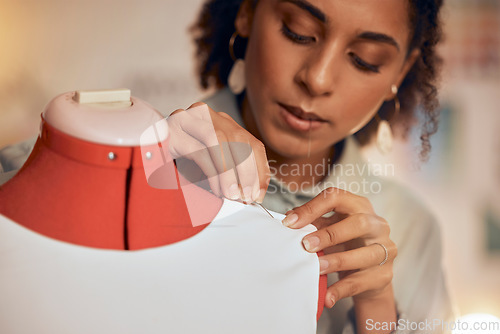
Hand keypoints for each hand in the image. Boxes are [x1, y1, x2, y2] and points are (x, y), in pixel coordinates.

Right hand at [166, 102, 269, 202]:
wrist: (144, 153)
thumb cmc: (181, 162)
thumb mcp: (214, 166)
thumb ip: (234, 172)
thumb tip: (254, 192)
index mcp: (221, 121)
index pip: (251, 142)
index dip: (259, 168)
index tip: (258, 192)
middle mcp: (206, 115)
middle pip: (238, 139)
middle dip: (247, 171)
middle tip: (247, 196)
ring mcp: (187, 119)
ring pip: (218, 140)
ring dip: (229, 172)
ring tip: (232, 194)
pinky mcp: (172, 130)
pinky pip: (199, 150)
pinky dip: (211, 172)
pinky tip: (215, 188)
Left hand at [281, 187, 396, 307]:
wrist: (368, 274)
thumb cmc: (346, 243)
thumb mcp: (330, 228)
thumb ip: (313, 223)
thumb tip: (288, 220)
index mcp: (358, 206)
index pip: (336, 197)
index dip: (312, 208)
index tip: (289, 223)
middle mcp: (376, 224)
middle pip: (359, 223)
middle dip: (330, 234)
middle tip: (306, 245)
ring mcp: (385, 249)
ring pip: (366, 253)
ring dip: (338, 261)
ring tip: (317, 268)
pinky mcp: (384, 274)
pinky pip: (363, 281)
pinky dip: (343, 289)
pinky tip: (328, 296)